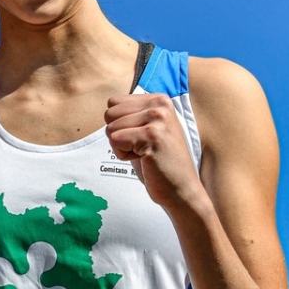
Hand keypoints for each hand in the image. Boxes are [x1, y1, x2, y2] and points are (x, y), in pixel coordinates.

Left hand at [105, 93, 203, 210]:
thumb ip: (130, 116)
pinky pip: (115, 140)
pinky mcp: (152, 135)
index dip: (119, 125)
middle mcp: (160, 104)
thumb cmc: (159, 162)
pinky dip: (124, 155)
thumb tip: (107, 108)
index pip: (113, 102)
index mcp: (159, 99)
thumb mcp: (146, 130)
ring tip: (145, 154)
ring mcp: (157, 118)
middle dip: (118, 135)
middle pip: (109, 113)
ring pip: (111, 128)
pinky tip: (145, 160)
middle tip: (142, 147)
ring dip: (122, 147)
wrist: (181, 188)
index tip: (141, 137)